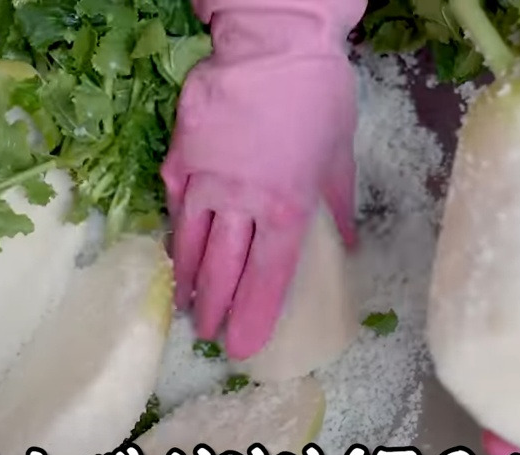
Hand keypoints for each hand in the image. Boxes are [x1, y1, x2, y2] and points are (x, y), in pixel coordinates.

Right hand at [161, 0, 366, 359]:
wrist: (270, 41)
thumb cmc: (316, 93)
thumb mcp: (339, 152)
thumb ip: (337, 204)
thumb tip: (347, 245)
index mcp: (287, 207)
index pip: (269, 278)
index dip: (255, 317)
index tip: (243, 347)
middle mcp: (241, 204)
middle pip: (224, 271)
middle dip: (215, 310)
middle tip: (208, 337)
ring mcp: (204, 182)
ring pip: (189, 245)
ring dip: (187, 282)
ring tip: (184, 306)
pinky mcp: (179, 159)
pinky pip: (175, 205)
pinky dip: (174, 233)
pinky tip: (173, 251)